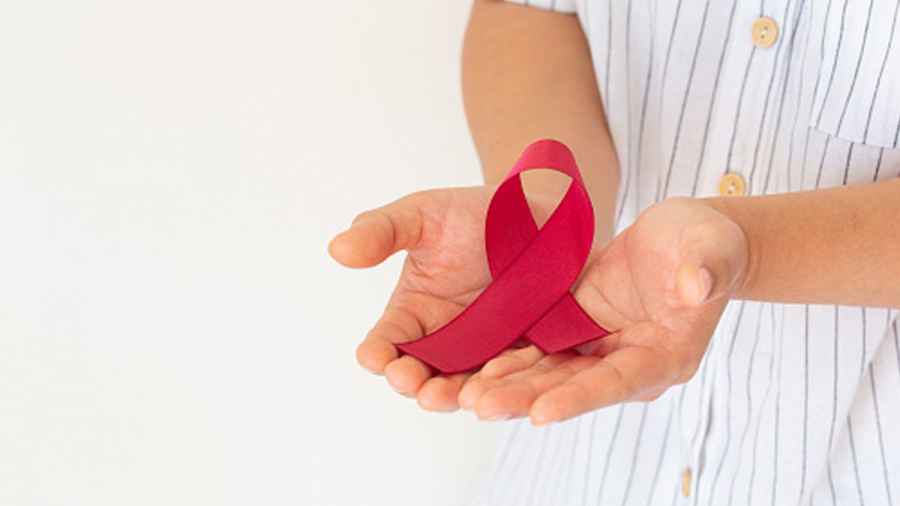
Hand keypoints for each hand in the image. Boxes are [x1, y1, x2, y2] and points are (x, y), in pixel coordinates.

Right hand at [328, 186, 561, 411]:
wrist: (536, 215)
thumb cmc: (470, 214)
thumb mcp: (421, 215)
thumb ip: (381, 231)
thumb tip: (338, 249)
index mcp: (411, 312)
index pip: (385, 343)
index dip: (377, 354)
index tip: (375, 356)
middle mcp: (443, 339)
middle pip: (420, 374)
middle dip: (413, 382)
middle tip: (412, 383)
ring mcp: (482, 349)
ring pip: (463, 383)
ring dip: (454, 394)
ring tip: (454, 397)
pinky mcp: (521, 351)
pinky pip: (510, 375)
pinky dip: (502, 385)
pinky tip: (499, 384)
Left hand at [458, 197, 748, 424]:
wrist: (683, 238)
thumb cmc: (706, 242)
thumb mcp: (709, 247)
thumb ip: (704, 269)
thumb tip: (695, 284)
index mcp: (664, 356)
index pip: (618, 382)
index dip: (580, 398)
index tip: (541, 413)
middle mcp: (627, 362)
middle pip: (572, 388)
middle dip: (526, 398)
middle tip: (481, 407)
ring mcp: (599, 350)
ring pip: (549, 375)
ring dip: (509, 385)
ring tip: (466, 396)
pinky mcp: (576, 330)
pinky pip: (539, 350)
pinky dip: (510, 359)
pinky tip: (474, 367)